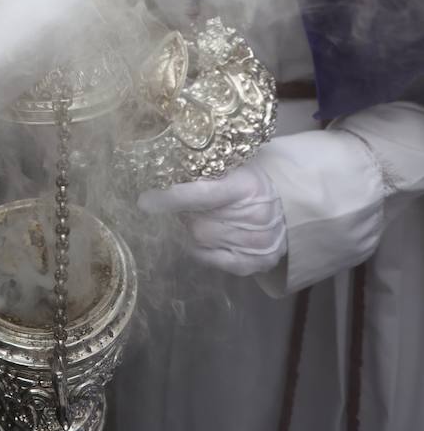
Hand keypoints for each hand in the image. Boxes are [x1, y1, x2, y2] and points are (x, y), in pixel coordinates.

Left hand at [138, 162, 285, 275]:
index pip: (202, 195)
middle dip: (183, 215)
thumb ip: (201, 172)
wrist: (285, 209)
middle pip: (197, 224)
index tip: (145, 201)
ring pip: (200, 242)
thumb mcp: (231, 167)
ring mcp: (255, 243)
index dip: (171, 198)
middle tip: (186, 207)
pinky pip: (210, 259)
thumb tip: (157, 177)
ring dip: (190, 230)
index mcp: (246, 185)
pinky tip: (204, 236)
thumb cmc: (247, 182)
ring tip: (200, 217)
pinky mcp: (252, 263)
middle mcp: (254, 216)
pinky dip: (199, 248)